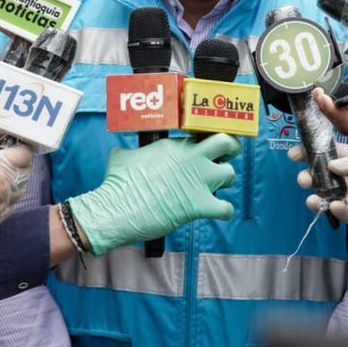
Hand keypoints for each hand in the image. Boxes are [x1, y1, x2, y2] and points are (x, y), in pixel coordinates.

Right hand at [0, 137, 31, 262]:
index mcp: (1, 165)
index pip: (25, 153)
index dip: (20, 149)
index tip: (13, 148)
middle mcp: (8, 184)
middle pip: (26, 172)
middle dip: (18, 166)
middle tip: (5, 163)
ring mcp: (4, 204)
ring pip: (20, 190)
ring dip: (13, 183)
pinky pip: (9, 206)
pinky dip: (4, 200)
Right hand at [69, 134, 240, 255]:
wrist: (116, 208)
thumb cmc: (117, 184)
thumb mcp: (122, 156)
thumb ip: (133, 152)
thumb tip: (125, 153)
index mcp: (174, 145)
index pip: (200, 135)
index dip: (205, 142)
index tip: (204, 148)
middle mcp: (190, 158)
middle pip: (227, 142)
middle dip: (230, 149)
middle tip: (224, 158)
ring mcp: (197, 181)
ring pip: (230, 174)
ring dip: (226, 182)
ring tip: (215, 188)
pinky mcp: (199, 205)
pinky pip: (226, 208)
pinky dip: (225, 211)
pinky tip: (216, 211)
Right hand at [289, 143, 347, 232]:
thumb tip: (332, 165)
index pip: (326, 154)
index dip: (309, 153)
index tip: (294, 154)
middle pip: (320, 177)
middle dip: (308, 177)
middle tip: (306, 179)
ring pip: (326, 197)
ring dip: (316, 197)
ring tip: (314, 197)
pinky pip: (342, 214)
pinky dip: (335, 211)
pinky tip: (336, 206)